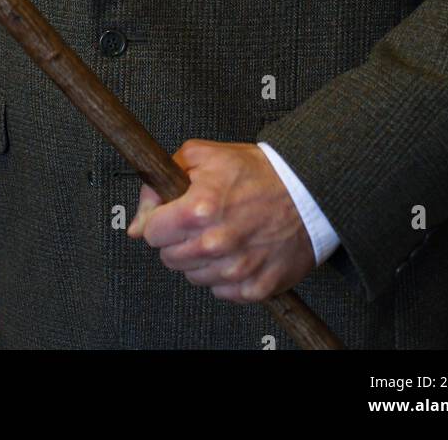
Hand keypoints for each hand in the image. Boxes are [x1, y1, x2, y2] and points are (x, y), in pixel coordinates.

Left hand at [127, 140, 314, 302]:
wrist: (308, 190)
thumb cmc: (260, 173)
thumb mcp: (203, 155)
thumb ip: (161, 180)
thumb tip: (138, 222)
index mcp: (198, 210)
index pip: (151, 232)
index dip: (160, 219)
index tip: (172, 214)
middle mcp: (215, 243)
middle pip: (169, 258)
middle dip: (179, 238)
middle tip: (201, 221)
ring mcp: (236, 269)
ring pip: (193, 277)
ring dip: (202, 258)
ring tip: (222, 233)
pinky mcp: (256, 288)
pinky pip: (222, 292)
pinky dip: (226, 275)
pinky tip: (238, 251)